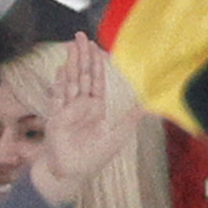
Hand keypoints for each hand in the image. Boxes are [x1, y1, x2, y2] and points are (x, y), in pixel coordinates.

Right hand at [29, 33, 134, 207]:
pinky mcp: (57, 117)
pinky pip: (59, 98)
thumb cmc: (95, 155)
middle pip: (83, 75)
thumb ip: (132, 117)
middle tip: (80, 36)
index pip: (98, 80)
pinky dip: (60, 84)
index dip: (98, 64)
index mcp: (98, 106)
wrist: (72, 171)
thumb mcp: (118, 134)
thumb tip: (150, 103)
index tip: (98, 47)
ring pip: (71, 81)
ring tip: (72, 46)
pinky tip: (61, 70)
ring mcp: (68, 108)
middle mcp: (82, 104)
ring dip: (71, 64)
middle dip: (82, 56)